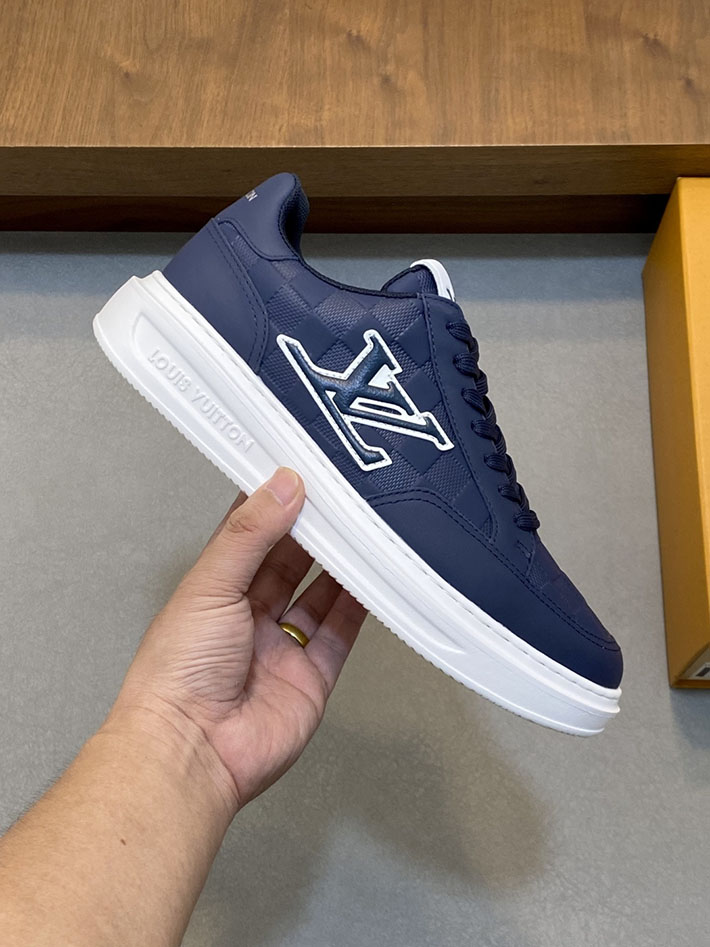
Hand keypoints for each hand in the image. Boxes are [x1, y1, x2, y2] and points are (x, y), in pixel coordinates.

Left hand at [111, 467, 365, 810]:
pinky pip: (341, 633)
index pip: (250, 534)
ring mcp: (281, 646)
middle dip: (315, 531)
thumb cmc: (177, 675)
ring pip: (320, 594)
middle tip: (342, 498)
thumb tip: (281, 487)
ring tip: (363, 531)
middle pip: (290, 562)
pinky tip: (372, 580)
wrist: (192, 751)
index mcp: (214, 590)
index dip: (275, 504)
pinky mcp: (310, 676)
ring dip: (341, 565)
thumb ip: (250, 535)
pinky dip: (359, 607)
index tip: (302, 474)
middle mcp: (247, 616)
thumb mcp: (210, 586)